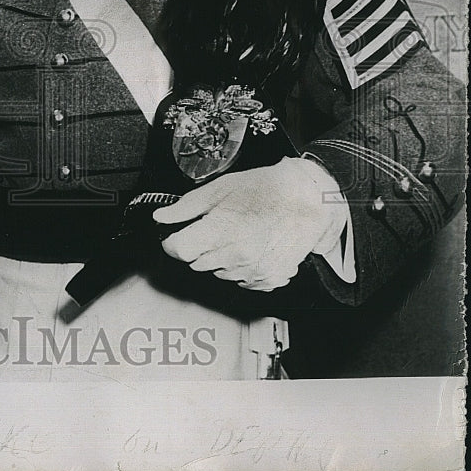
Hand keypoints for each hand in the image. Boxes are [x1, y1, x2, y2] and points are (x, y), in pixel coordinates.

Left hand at [152, 157, 345, 290]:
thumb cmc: (266, 189)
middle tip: (213, 227)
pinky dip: (242, 268)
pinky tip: (251, 247)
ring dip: (220, 258)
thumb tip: (162, 216)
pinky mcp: (270, 279)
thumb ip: (186, 207)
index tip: (176, 235)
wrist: (308, 199)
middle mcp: (236, 256)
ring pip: (218, 273)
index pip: (179, 250)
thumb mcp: (219, 189)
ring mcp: (254, 271)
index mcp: (219, 232)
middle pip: (197, 262)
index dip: (173, 241)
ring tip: (236, 234)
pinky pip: (243, 281)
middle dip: (198, 246)